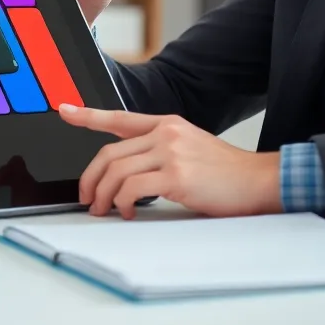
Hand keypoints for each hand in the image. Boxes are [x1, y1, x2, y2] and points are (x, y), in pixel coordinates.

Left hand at [58, 104, 282, 218]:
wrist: (259, 180)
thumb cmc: (227, 173)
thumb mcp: (191, 148)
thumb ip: (161, 151)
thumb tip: (128, 172)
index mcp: (168, 124)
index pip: (120, 118)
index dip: (88, 115)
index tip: (65, 110)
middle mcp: (166, 133)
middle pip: (109, 153)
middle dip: (90, 179)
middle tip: (86, 198)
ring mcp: (171, 152)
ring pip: (116, 172)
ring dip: (102, 196)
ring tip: (104, 211)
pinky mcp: (176, 175)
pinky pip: (132, 189)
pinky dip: (122, 204)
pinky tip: (128, 213)